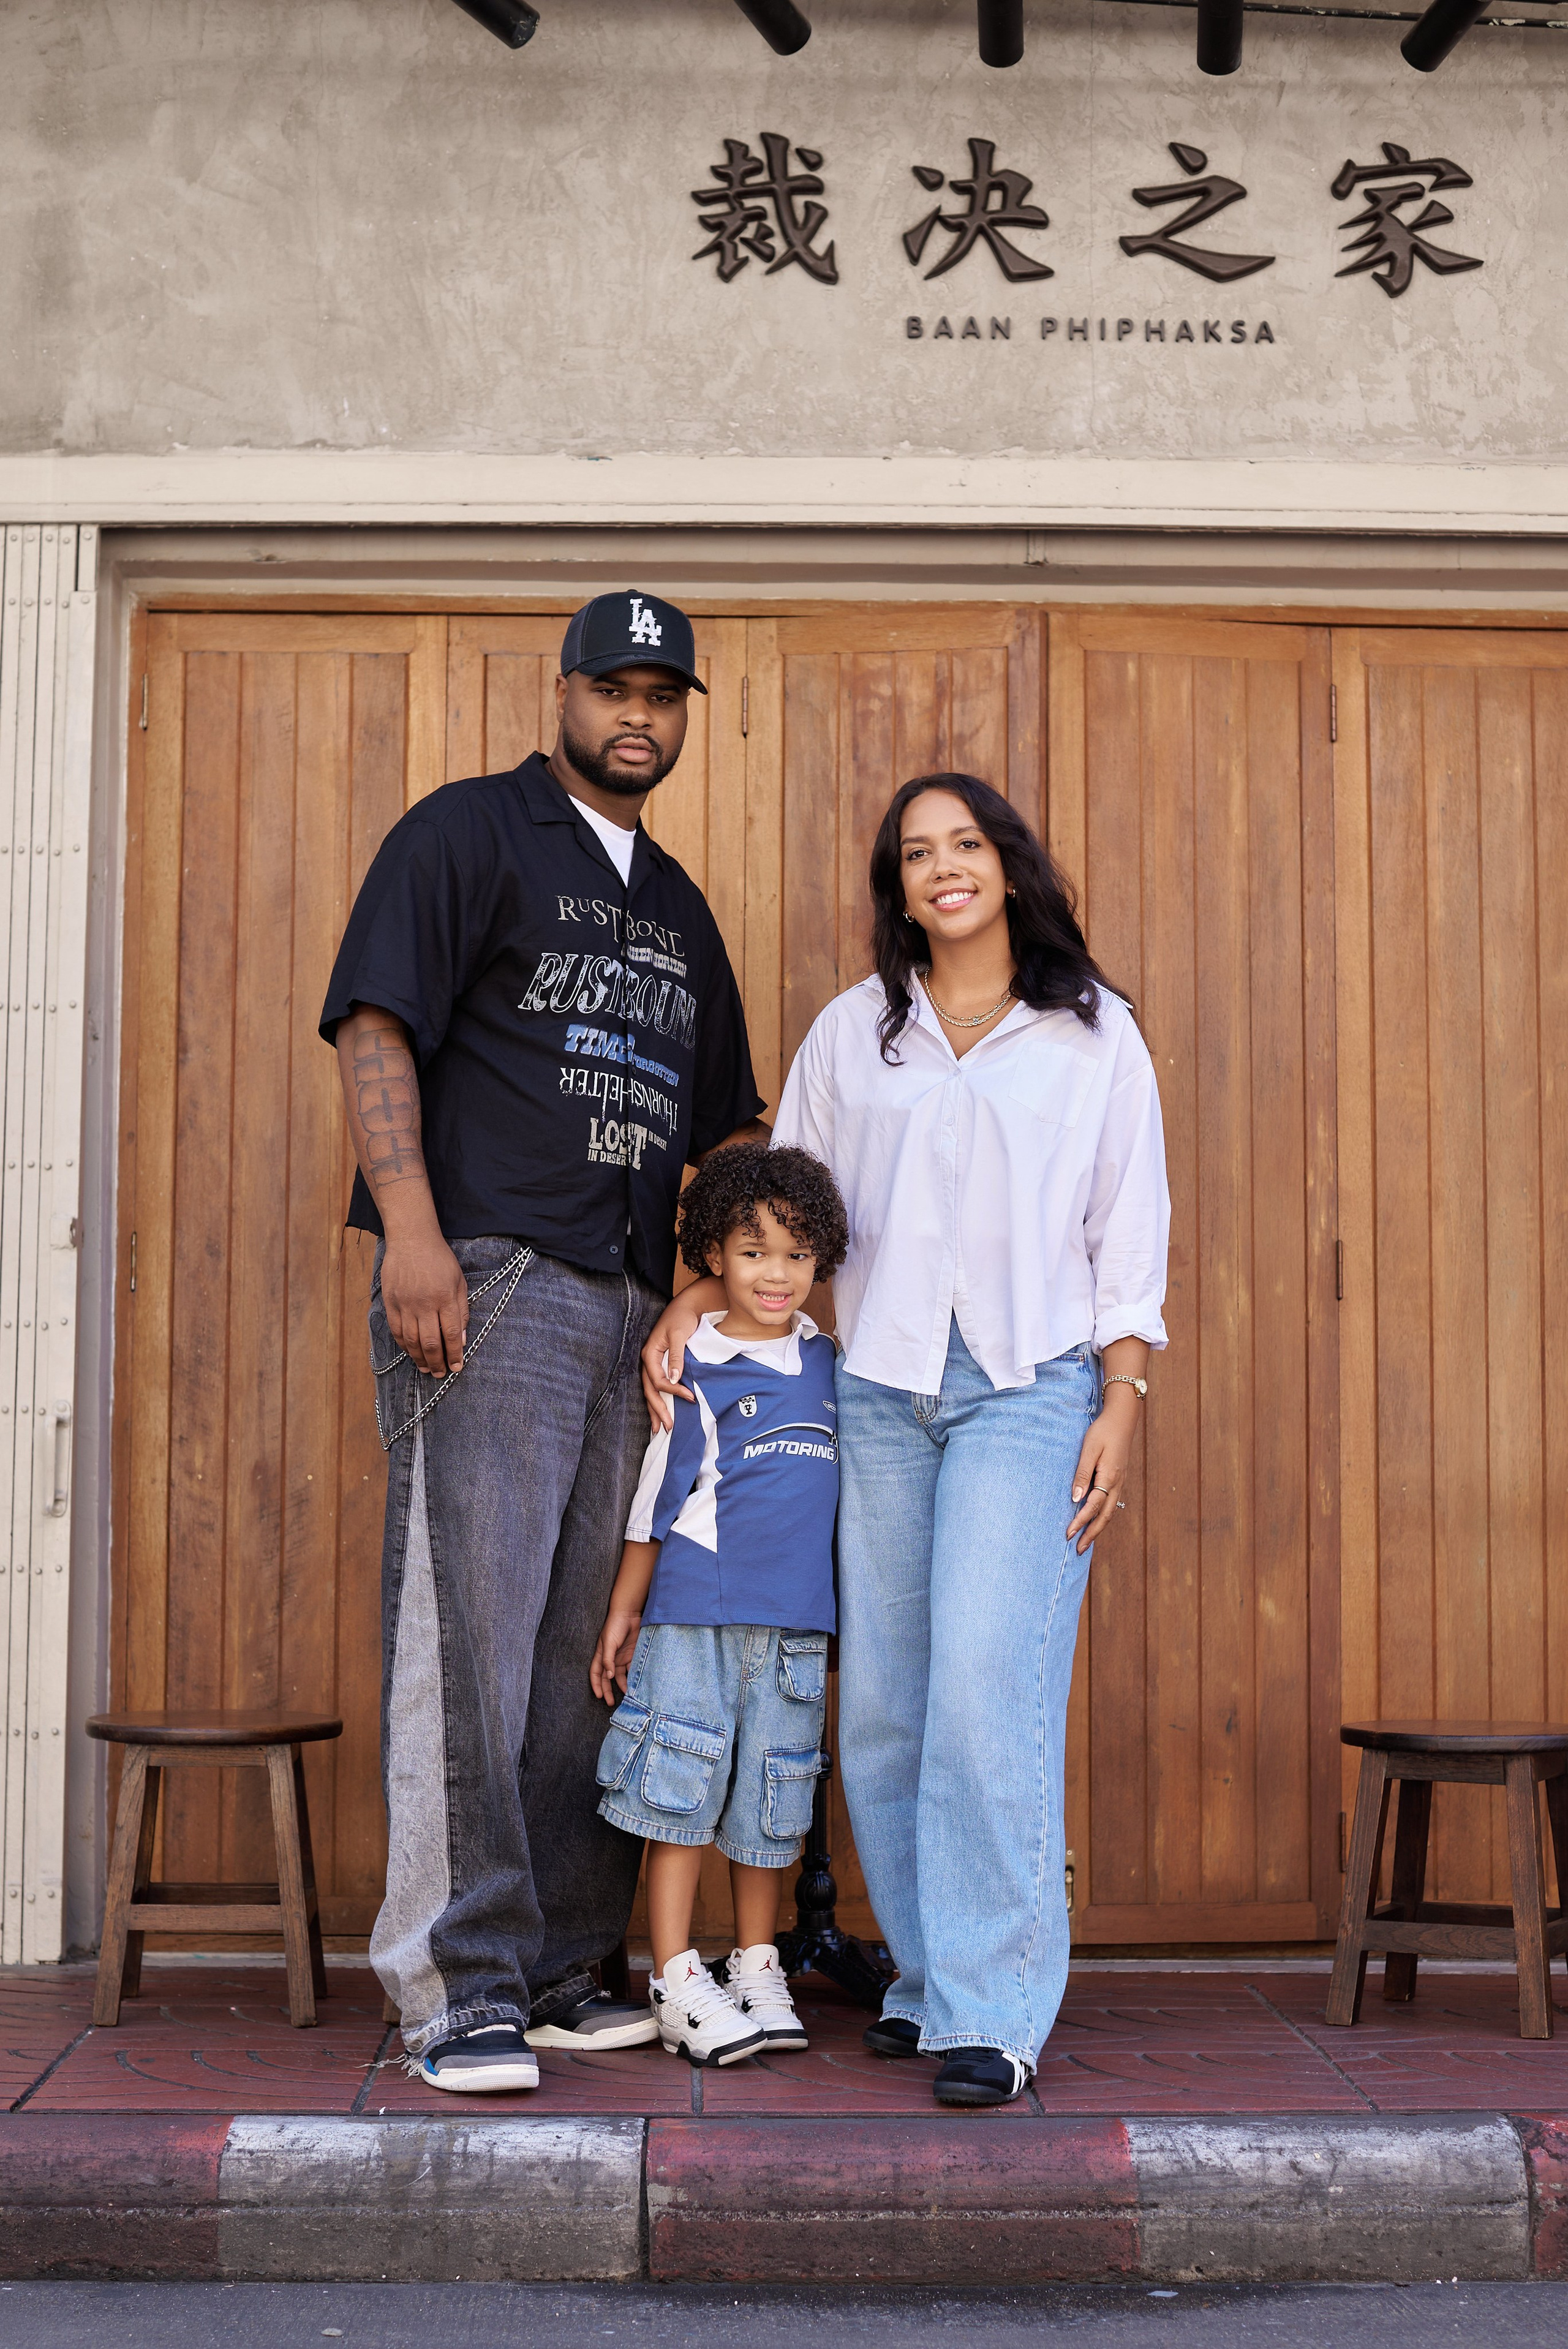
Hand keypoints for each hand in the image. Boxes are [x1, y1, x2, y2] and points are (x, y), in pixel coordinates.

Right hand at [381, 1228, 468, 1376]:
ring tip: (426, 1369)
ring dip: (419, 1358)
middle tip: (440, 1373)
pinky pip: (396, 1330)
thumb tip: (461, 1339)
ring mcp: (405, 1303)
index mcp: (445, 1297)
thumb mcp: (459, 1281)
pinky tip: (410, 1352)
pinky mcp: (390, 1302)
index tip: (457, 1367)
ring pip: (412, 1340)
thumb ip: (461, 1310)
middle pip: (431, 1342)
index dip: (454, 1354)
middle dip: (437, 1362)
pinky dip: (404, 1345)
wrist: (411, 1239)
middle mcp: (425, 1303)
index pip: (451, 1334)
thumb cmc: (440, 1259)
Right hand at [591, 1608, 642, 1704]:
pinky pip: (631, 1670)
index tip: (599, 1696)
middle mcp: (610, 1659)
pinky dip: (632, 1678)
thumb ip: (608, 1659)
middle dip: (608, 1691)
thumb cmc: (615, 1626)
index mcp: (601, 1655)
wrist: (630, 1614)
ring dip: (622, 1686)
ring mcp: (621, 1658)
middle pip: (607, 1679)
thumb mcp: (609, 1642)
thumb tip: (608, 1676)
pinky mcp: (632, 1655)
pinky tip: (635, 1685)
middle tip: (610, 1703)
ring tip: (626, 1696)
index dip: (596, 1685)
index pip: (596, 1673)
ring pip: (620, 1677)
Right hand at [640, 1293, 705, 1428]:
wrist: (685, 1306)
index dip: (672, 1391)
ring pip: (651, 1391)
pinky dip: (659, 1400)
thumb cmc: (682, 1318)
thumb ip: (675, 1356)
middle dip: (657, 1410)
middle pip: (650, 1390)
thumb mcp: (679, 1334)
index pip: (657, 1380)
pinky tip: (662, 1411)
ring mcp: (653, 1363)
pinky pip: (657, 1386)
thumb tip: (674, 1378)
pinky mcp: (660, 1364)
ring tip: (659, 1429)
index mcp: (650, 1353)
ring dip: (654, 1410)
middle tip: (667, 1428)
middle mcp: (648, 1360)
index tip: (690, 1397)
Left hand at [1066, 1390, 1138, 1553]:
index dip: (1080, 1522)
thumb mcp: (1089, 1450)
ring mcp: (1120, 1483)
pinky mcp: (1119, 1479)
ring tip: (1087, 1541)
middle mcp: (1117, 1484)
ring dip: (1098, 1528)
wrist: (1122, 1419)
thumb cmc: (1103, 1431)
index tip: (1068, 1534)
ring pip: (1110, 1512)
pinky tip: (1096, 1520)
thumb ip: (1082, 1474)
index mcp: (1109, 1478)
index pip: (1093, 1507)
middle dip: (1092, 1534)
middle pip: (1105, 1516)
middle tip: (1079, 1550)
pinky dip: (1103, 1516)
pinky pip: (1111, 1504)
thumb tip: (1076, 1499)